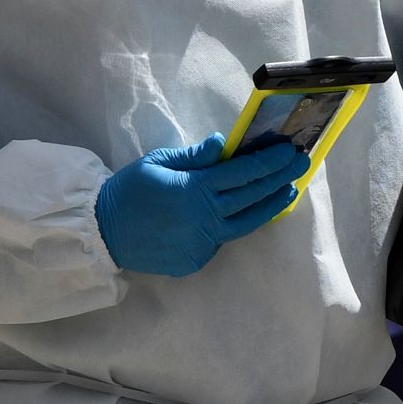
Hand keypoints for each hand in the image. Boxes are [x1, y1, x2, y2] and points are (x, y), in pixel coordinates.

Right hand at [95, 131, 310, 277]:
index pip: (243, 173)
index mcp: (195, 189)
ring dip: (270, 205)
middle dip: (279, 178)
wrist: (103, 232)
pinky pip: (224, 239)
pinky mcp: (197, 259)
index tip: (289, 150)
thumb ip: (195, 157)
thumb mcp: (158, 162)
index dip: (269, 161)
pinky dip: (238, 223)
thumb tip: (225, 144)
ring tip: (287, 192)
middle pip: (252, 196)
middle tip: (300, 164)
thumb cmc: (129, 190)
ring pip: (246, 223)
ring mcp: (202, 242)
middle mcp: (204, 218)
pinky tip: (251, 212)